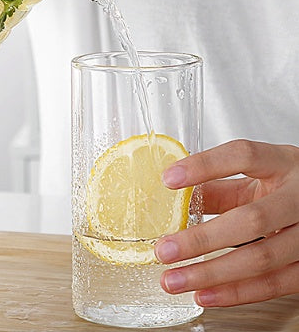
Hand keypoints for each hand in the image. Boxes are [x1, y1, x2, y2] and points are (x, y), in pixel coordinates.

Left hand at [154, 139, 298, 306]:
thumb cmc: (286, 186)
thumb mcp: (257, 175)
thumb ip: (218, 185)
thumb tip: (171, 198)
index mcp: (283, 163)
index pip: (244, 156)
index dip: (205, 165)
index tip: (168, 179)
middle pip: (251, 219)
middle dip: (201, 239)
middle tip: (164, 249)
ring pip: (261, 258)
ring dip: (211, 273)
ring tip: (174, 280)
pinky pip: (275, 284)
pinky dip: (236, 292)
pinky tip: (205, 294)